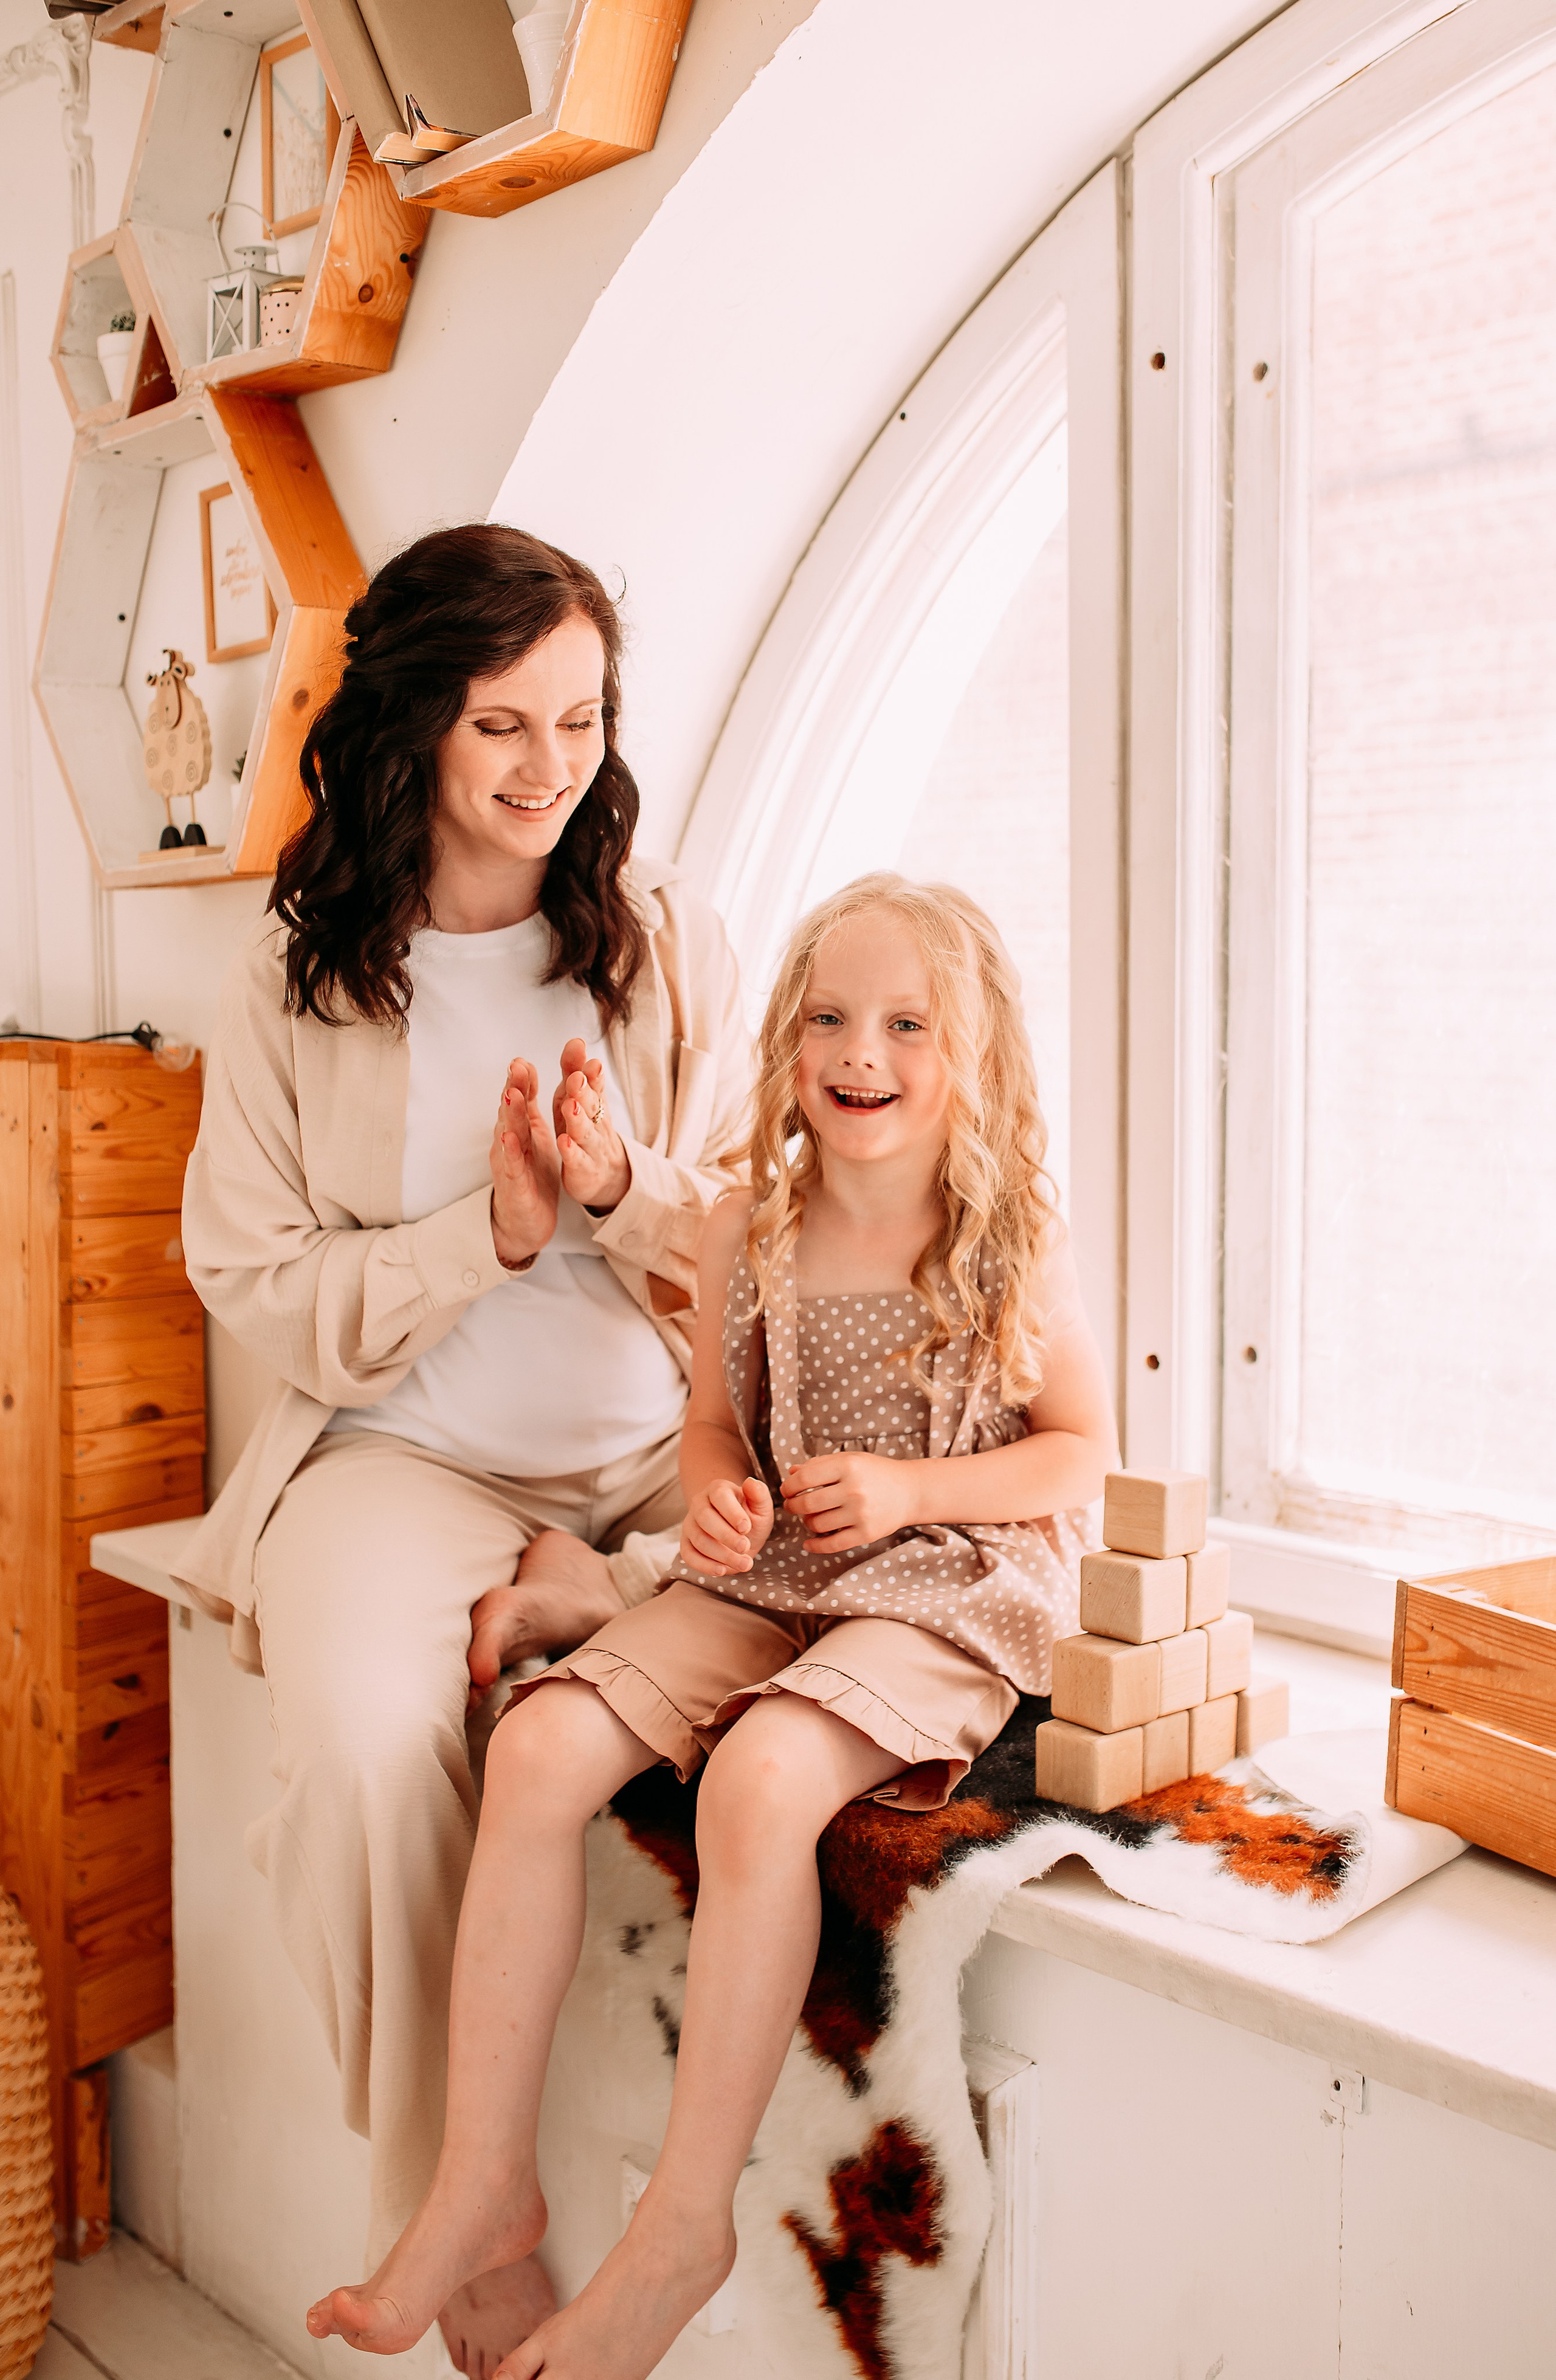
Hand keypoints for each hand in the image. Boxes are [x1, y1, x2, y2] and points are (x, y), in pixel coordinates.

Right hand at [489, 1057, 559, 1267]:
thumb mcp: (532, 1132)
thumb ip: (527, 1101)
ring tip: (512, 1095)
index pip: (517, 1100)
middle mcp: (508, 1143)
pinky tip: (509, 1139)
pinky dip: (510, 1153)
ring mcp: (508, 1164)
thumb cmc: (529, 1172)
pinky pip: (512, 1167)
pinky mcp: (514, 1186)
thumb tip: (524, 1066)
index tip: (522, 1059)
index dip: (520, 1080)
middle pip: (510, 1112)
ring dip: (509, 1115)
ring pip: (508, 1136)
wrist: (526, 1219)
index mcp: (517, 1128)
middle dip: (512, 1089)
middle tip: (516, 1067)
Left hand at [553, 1035, 630, 1212]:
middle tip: (576, 1077)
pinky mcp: (582, 1169)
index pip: (595, 1086)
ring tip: (570, 1105)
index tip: (590, 1062)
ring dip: (577, 1119)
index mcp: (593, 1104)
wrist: (606, 1173)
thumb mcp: (577, 1099)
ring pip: (585, 1132)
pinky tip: (563, 1142)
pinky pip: (577, 1160)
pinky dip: (571, 1151)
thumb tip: (576, 1040)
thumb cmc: (585, 1128)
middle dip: (584, 1091)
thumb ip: (575, 1071)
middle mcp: (595, 1124)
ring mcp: (590, 1147)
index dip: (592, 1075)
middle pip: (591, 1107)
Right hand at [680, 1476, 773, 1577]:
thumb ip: (759, 1494)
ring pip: (698, 1539)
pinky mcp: (686, 1543)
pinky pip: (688, 1555)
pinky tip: (722, 1571)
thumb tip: (750, 1482)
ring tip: (745, 1563)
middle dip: (726, 1536)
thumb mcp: (761, 1506)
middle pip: (705, 1518)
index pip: (720, 1497)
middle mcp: (699, 1504)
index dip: (732, 1513)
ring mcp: (690, 1524)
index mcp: (718, 1489)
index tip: (747, 1528)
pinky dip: (704, 1566)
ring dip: (722, 1555)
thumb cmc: (751, 1517)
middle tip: (745, 1547)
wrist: (741, 1535)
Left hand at [781, 1451, 919, 1552]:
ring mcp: (861, 1514)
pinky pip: (832, 1544)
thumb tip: (790, 1472)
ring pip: (816, 1524)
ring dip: (806, 1523)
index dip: (789, 1485)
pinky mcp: (866, 1534)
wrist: (911, 1492)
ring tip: (809, 1518)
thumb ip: (820, 1465)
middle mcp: (854, 1490)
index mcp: (848, 1466)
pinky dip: (815, 1546)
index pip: (804, 1478)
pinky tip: (808, 1543)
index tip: (787, 1490)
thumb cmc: (875, 1473)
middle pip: (807, 1503)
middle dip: (792, 1506)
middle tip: (791, 1506)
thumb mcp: (850, 1460)